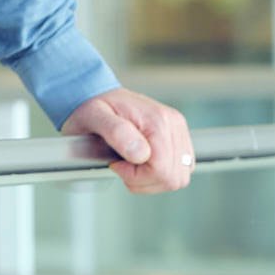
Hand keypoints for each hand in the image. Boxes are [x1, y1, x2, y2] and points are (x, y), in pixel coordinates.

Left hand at [60, 86, 194, 194]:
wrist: (99, 94)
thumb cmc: (94, 107)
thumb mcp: (95, 116)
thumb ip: (117, 133)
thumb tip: (140, 154)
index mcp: (157, 120)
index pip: (161, 170)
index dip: (136, 176)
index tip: (116, 164)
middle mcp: (173, 124)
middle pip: (172, 178)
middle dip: (144, 180)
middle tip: (122, 166)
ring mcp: (179, 131)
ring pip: (178, 178)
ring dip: (152, 180)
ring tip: (131, 165)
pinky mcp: (179, 138)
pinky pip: (180, 171)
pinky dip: (160, 175)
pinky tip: (142, 164)